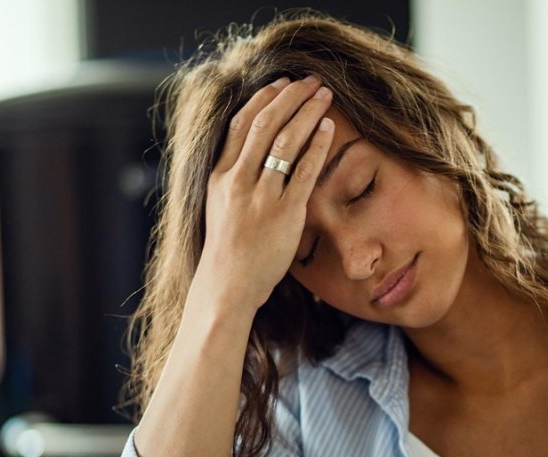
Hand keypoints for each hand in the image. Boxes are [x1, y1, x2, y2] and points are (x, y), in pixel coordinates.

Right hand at [199, 75, 334, 308]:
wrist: (228, 284)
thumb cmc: (228, 247)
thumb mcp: (219, 204)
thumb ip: (232, 176)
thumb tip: (250, 152)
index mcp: (219, 174)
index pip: (241, 123)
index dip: (263, 98)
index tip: (282, 82)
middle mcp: (238, 180)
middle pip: (266, 123)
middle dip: (291, 96)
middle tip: (312, 80)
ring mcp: (261, 196)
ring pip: (285, 141)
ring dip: (307, 112)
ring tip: (325, 95)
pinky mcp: (285, 213)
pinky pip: (304, 170)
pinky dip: (317, 145)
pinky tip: (328, 128)